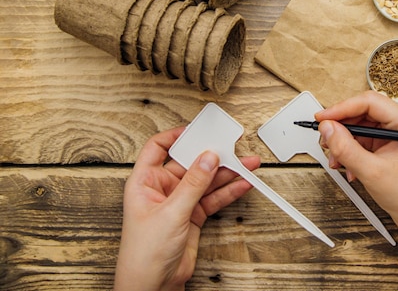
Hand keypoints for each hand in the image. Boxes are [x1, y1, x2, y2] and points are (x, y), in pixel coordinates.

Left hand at [114, 127, 260, 290]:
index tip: (198, 129)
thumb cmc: (143, 255)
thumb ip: (193, 184)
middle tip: (231, 146)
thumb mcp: (171, 213)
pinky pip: (213, 197)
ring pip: (205, 180)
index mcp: (144, 182)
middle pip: (189, 163)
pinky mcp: (193, 216)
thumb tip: (207, 157)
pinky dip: (228, 191)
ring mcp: (179, 202)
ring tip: (247, 164)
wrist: (153, 286)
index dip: (177, 136)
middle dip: (211, 155)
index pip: (158, 148)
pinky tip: (242, 183)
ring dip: (226, 173)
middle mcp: (162, 189)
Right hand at [316, 91, 397, 290]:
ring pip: (361, 125)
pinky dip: (351, 150)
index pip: (370, 102)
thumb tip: (327, 128)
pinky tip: (347, 165)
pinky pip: (364, 138)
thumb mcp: (371, 172)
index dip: (342, 108)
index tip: (322, 118)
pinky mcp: (390, 142)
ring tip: (336, 159)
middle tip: (325, 140)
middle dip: (341, 128)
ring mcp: (397, 132)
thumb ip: (346, 148)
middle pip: (363, 112)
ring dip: (344, 142)